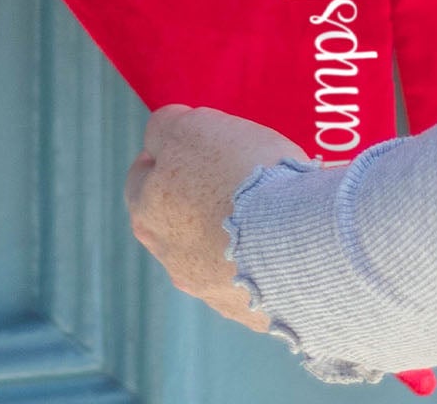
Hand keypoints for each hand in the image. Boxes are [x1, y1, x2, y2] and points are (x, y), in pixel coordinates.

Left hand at [124, 104, 311, 331]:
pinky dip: (257, 257)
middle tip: (224, 176)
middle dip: (189, 199)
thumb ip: (168, 128)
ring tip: (263, 208)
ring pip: (209, 252)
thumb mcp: (194, 127)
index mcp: (149, 213)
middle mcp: (171, 259)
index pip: (140, 179)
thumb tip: (164, 136)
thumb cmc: (239, 173)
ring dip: (225, 231)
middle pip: (171, 221)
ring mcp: (210, 289)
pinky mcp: (250, 308)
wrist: (296, 239)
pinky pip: (247, 275)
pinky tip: (281, 238)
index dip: (161, 156)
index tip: (186, 146)